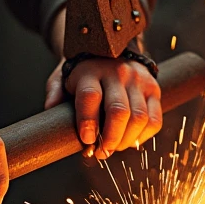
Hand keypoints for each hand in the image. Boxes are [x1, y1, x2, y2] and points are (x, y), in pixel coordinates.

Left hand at [44, 56, 161, 158]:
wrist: (111, 50)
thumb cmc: (83, 72)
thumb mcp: (63, 77)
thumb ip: (55, 92)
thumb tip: (50, 109)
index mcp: (90, 71)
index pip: (90, 96)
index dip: (88, 121)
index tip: (86, 141)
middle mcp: (117, 73)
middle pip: (118, 111)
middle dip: (110, 138)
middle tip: (101, 153)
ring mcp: (138, 80)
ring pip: (139, 118)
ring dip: (126, 141)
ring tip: (114, 148)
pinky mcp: (153, 88)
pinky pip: (154, 119)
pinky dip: (143, 137)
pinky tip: (130, 141)